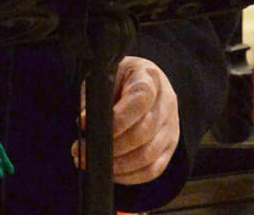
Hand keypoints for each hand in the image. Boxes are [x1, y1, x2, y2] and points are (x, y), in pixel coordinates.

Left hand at [74, 56, 180, 185]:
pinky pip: (153, 169)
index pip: (140, 101)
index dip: (115, 118)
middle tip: (82, 152)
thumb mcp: (104, 77)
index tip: (85, 125)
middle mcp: (166, 102)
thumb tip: (86, 125)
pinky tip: (110, 172)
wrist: (140, 80)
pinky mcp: (170, 147)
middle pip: (144, 132)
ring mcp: (171, 126)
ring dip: (117, 165)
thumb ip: (96, 99)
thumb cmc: (118, 79)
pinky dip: (129, 176)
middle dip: (110, 147)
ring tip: (91, 162)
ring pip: (148, 155)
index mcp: (149, 78)